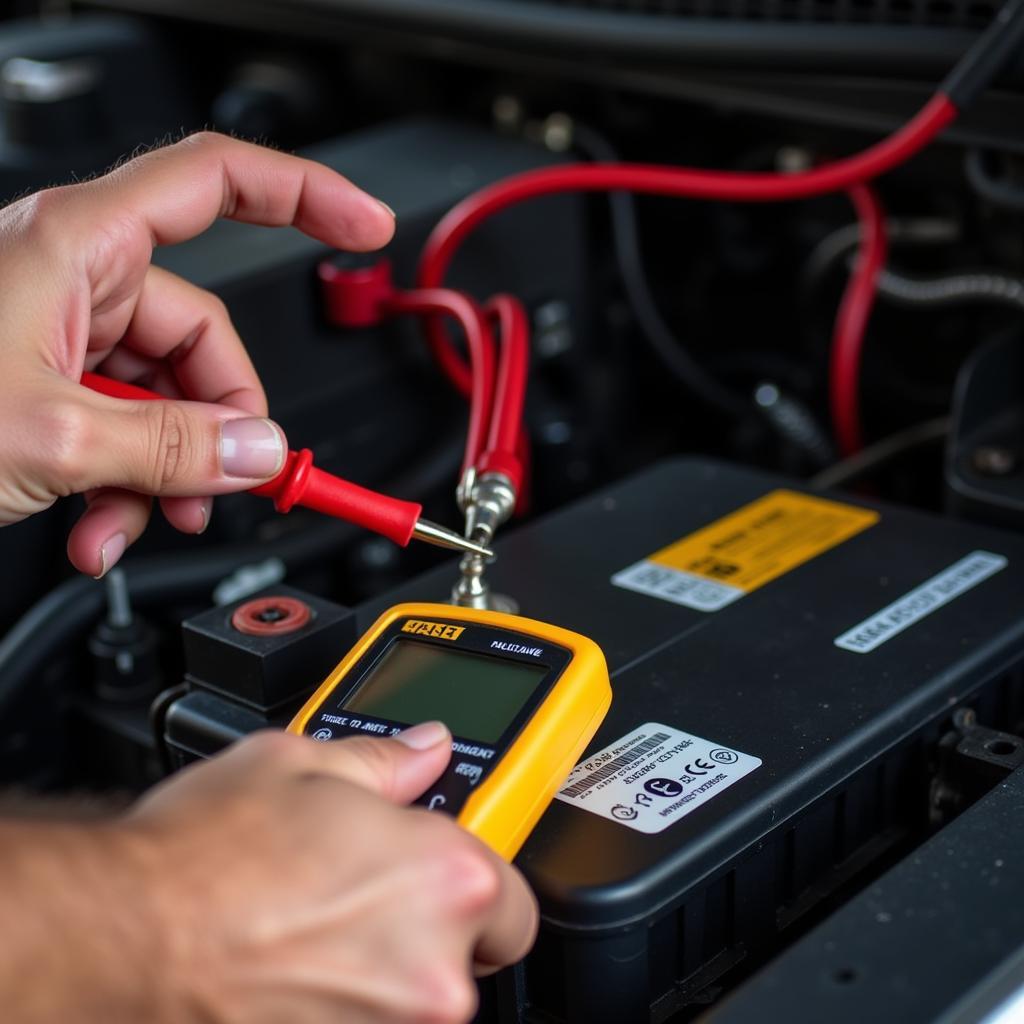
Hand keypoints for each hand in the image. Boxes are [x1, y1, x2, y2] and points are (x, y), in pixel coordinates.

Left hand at [0, 132, 394, 575]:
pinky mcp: (43, 382)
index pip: (219, 182)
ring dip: (169, 468)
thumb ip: (176, 443)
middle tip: (229, 483)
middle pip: (204, 335)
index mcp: (78, 246)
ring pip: (165, 394)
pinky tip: (101, 524)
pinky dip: (126, 481)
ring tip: (143, 520)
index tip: (366, 225)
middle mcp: (74, 279)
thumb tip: (262, 451)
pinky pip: (122, 425)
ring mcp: (58, 333)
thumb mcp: (53, 433)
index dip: (306, 195)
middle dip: (221, 421)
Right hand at [0, 725, 537, 1022]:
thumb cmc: (204, 859)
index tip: (439, 871)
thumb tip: (425, 750)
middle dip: (429, 927)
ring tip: (314, 927)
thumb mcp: (301, 765)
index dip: (476, 881)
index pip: (515, 897)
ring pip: (413, 999)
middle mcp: (432, 972)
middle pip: (468, 955)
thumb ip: (387, 762)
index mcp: (446, 880)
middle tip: (365, 896)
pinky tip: (293, 969)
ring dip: (382, 969)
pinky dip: (343, 1004)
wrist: (118, 939)